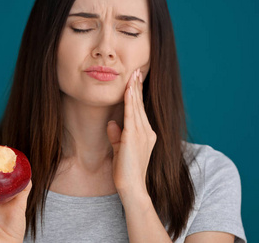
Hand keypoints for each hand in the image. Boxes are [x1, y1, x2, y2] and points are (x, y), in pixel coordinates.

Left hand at [107, 68, 156, 197]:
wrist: (132, 186)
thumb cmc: (126, 171)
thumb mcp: (120, 150)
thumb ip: (116, 136)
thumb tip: (111, 123)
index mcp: (146, 134)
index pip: (140, 110)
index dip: (137, 94)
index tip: (135, 81)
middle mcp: (147, 132)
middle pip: (140, 105)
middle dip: (137, 87)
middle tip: (136, 71)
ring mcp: (142, 134)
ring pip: (136, 107)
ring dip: (134, 89)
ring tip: (133, 74)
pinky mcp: (133, 136)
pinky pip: (131, 114)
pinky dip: (129, 100)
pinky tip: (128, 89)